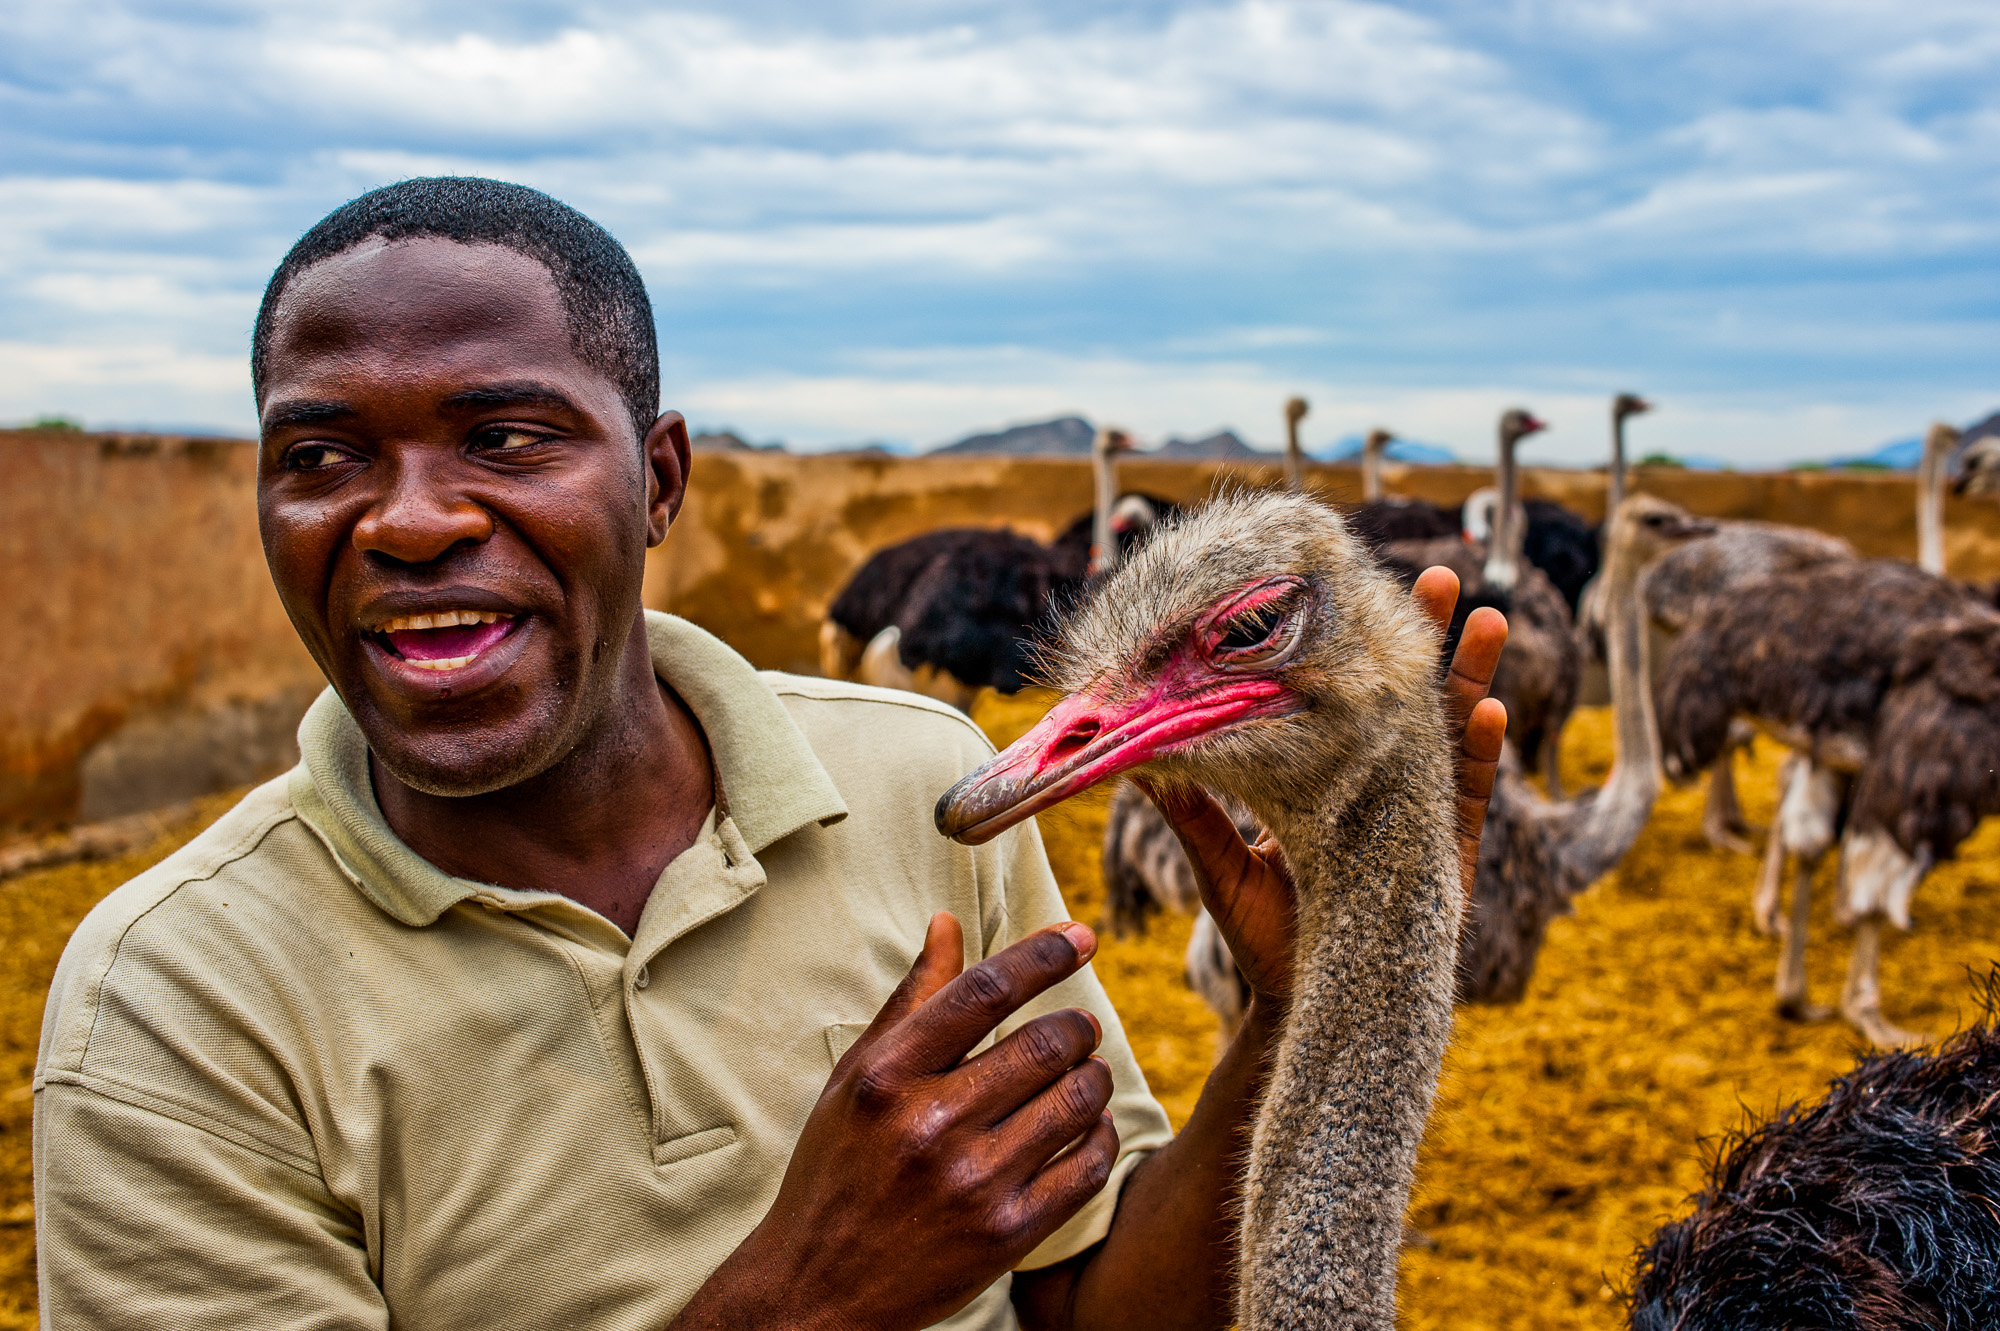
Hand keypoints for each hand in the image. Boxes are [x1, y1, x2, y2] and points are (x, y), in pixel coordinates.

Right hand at [675, 913, 1120, 1330]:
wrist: (818, 1287)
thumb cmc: (838, 1167)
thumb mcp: (857, 1077)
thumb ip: (911, 1001)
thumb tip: (949, 921)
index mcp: (888, 1077)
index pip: (984, 992)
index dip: (1042, 955)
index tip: (1082, 934)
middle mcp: (930, 1125)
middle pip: (1044, 1044)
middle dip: (1078, 1027)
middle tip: (1081, 1028)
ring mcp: (973, 1184)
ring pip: (1076, 1101)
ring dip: (1094, 1077)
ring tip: (1086, 1073)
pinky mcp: (1008, 1235)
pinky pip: (1088, 1167)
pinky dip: (1101, 1136)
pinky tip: (1088, 1127)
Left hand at [1137, 565, 1506, 1008]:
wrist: (1301, 1011)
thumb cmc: (1259, 940)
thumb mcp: (1220, 865)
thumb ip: (1192, 812)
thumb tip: (1134, 758)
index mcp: (1324, 781)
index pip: (1342, 700)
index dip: (1354, 649)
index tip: (1356, 589)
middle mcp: (1375, 789)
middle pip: (1405, 703)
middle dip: (1426, 642)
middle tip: (1442, 578)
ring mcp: (1413, 820)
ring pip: (1448, 738)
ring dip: (1470, 680)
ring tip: (1487, 621)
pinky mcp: (1442, 862)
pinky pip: (1465, 802)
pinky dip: (1479, 759)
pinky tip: (1492, 715)